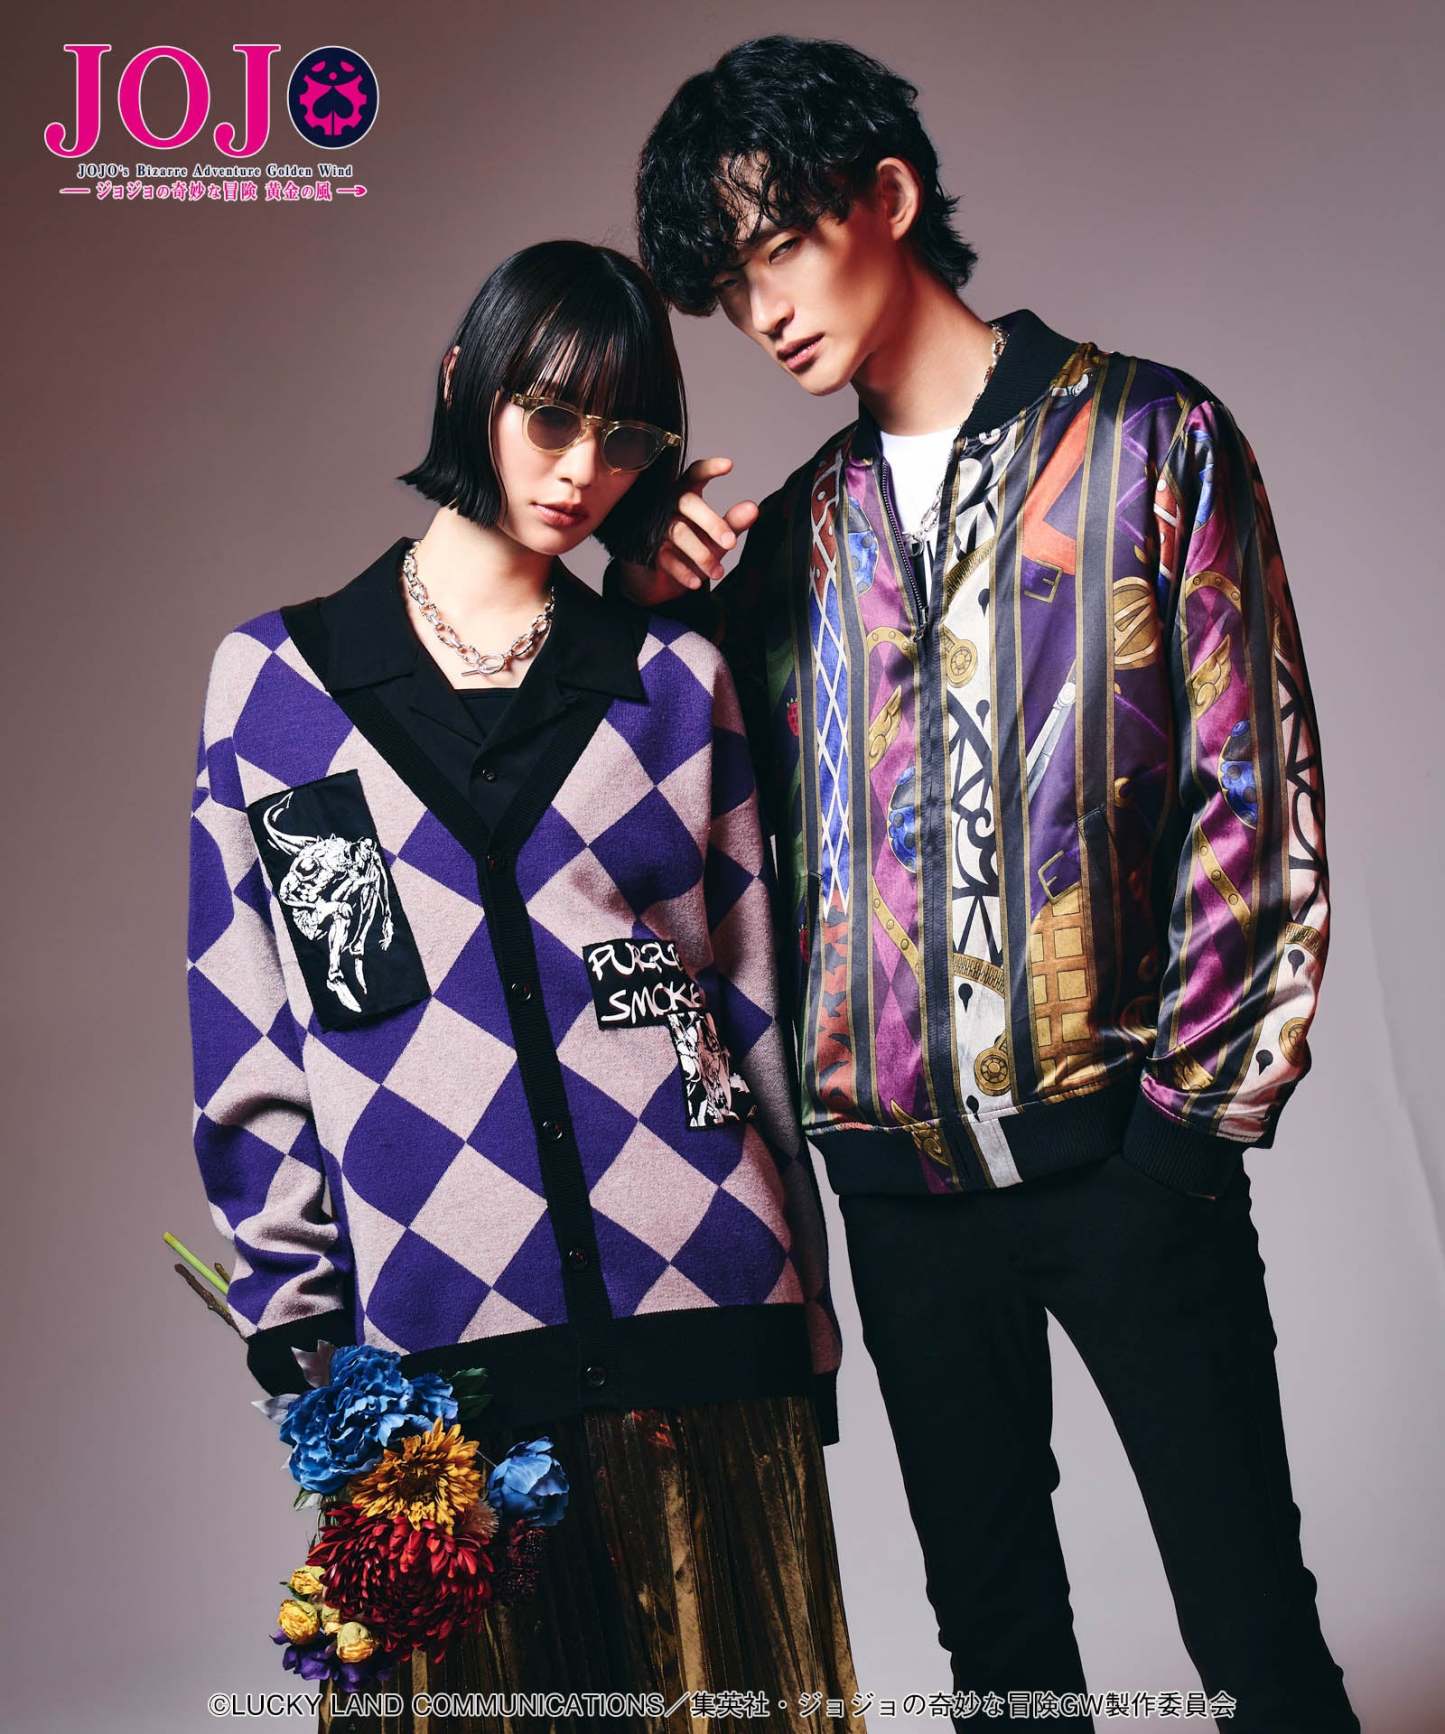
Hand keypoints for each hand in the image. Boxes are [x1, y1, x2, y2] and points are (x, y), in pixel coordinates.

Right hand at [616, 456, 758, 606]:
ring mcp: (656, 527)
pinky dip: (683, 572)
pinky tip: (696, 582)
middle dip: (712, 523)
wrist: (662, 578)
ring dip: (701, 555)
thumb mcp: (716, 535)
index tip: (729, 465)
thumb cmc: (692, 546)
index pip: (695, 474)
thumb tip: (753, 508)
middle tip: (731, 543)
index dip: (709, 468)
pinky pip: (665, 558)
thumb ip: (733, 522)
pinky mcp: (647, 549)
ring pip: (678, 532)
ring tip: (718, 572)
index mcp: (686, 494)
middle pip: (688, 503)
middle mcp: (668, 505)